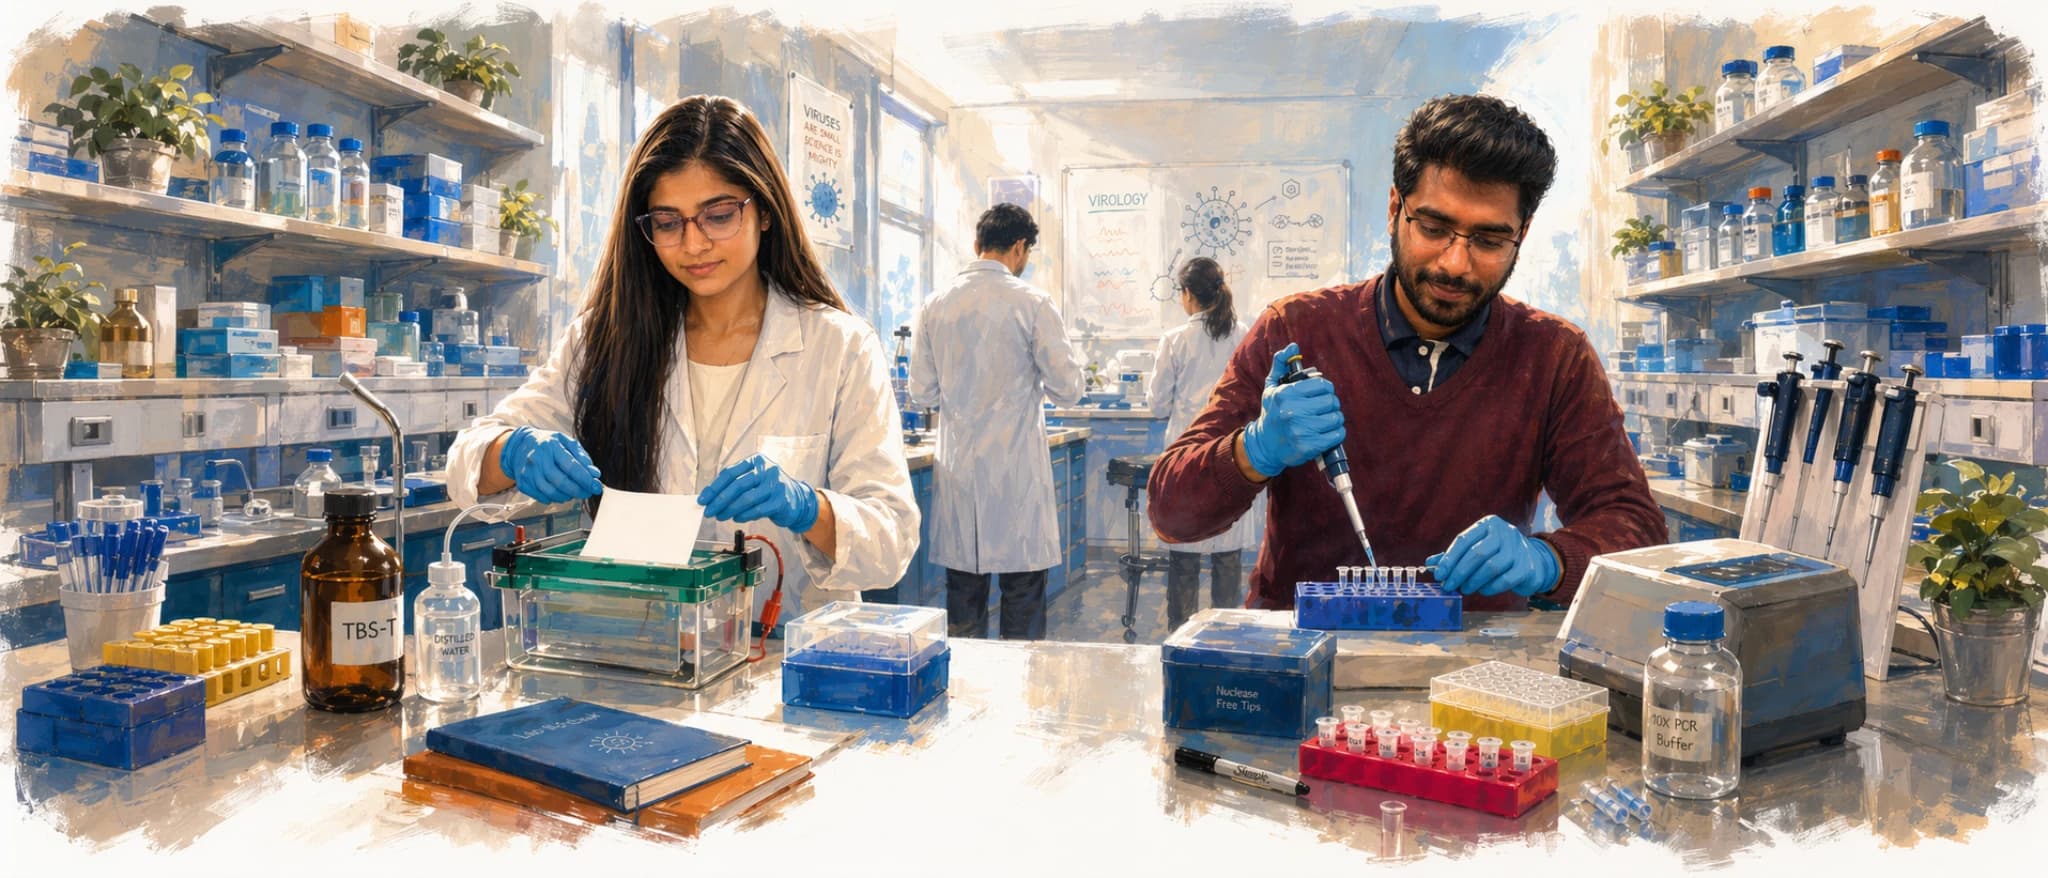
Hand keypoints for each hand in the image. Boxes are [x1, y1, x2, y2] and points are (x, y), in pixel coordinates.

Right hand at [497, 426, 602, 503]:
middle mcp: (537, 458)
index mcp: (551, 445)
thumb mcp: (566, 442)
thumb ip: (582, 456)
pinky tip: (560, 493)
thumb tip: (595, 474)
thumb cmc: (548, 444)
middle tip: (588, 492)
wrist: (520, 446)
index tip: (596, 487)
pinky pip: (541, 497)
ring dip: (567, 496)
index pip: (571, 466)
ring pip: (550, 492)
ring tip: (574, 493)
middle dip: (578, 490)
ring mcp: (527, 472)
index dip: (585, 479)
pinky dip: (554, 498)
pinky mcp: (523, 483)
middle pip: (560, 481)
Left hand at [698, 454, 820, 531]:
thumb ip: (735, 484)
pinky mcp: (781, 501)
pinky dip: (744, 515)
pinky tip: (736, 518)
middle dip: (719, 500)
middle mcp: (767, 470)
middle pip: (737, 485)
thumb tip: (711, 497)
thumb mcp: (754, 479)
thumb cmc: (770, 489)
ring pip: (746, 499)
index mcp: (757, 461)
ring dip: (730, 510)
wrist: (797, 499)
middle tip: (709, 511)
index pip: (730, 473)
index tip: (704, 499)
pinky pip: (757, 510)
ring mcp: (775, 485)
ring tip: (721, 516)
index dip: (714, 487)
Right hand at [1240, 342, 1346, 477]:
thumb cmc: (1272, 412)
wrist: (1265, 445)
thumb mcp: (1272, 387)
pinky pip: (1336, 435)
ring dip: (1335, 419)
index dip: (1325, 389)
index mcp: (1286, 394)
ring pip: (1336, 418)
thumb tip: (1293, 346)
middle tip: (1324, 408)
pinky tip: (1328, 432)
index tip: (1321, 394)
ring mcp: (1301, 430)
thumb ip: (1281, 364)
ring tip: (1326, 420)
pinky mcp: (1309, 446)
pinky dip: (1337, 433)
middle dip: (1331, 403)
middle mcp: (1292, 411)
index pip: (1322, 385)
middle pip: (1331, 401)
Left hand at [1427, 515, 1561, 596]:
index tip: (1438, 575)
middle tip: (1449, 586)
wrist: (1534, 561)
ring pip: (1490, 567)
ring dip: (1473, 581)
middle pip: (1477, 553)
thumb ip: (1455, 555)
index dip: (1449, 559)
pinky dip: (1489, 588)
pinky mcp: (1528, 567)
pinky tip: (1481, 590)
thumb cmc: (1498, 554)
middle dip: (1459, 572)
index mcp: (1489, 524)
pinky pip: (1504, 580)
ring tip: (1464, 589)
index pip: (1464, 540)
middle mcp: (1505, 532)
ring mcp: (1519, 549)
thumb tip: (1430, 564)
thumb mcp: (1477, 548)